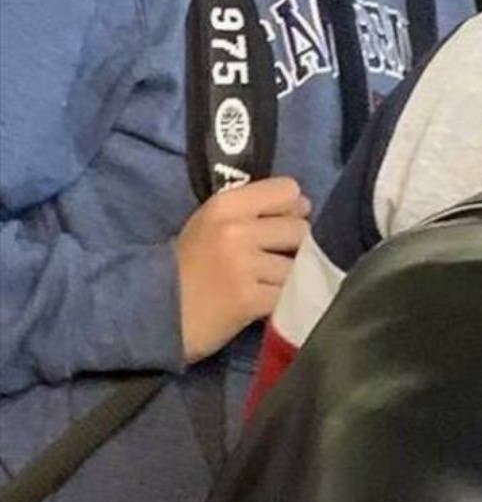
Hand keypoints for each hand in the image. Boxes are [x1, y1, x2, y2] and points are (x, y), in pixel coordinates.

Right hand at [176, 177, 310, 363]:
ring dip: (290, 278)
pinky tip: (266, 303)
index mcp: (224, 205)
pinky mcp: (250, 300)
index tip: (282, 225)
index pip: (286, 190)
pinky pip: (289, 294)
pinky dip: (284, 301)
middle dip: (295, 247)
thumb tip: (304, 206)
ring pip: (298, 265)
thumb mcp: (210, 224)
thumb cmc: (188, 267)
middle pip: (299, 229)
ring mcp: (244, 266)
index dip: (291, 209)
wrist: (157, 312)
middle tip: (275, 261)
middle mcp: (236, 231)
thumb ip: (251, 211)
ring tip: (269, 285)